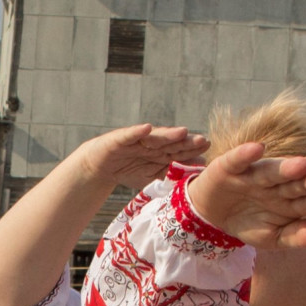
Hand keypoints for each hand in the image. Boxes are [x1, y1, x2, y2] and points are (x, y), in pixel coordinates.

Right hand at [67, 122, 212, 191]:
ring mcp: (135, 140)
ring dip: (168, 134)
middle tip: (202, 140)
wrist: (98, 168)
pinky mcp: (118, 139)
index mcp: (159, 151)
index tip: (208, 148)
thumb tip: (197, 168)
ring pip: (154, 137)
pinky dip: (137, 131)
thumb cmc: (127, 170)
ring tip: (182, 132)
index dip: (193, 149)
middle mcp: (150, 143)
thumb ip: (171, 174)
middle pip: (171, 141)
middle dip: (186, 141)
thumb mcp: (150, 177)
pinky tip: (146, 128)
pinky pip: (129, 135)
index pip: (179, 150)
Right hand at [186, 139, 305, 251]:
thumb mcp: (273, 237)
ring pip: (271, 171)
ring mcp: (252, 175)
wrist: (210, 217)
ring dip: (286, 167)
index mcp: (289, 200)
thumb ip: (301, 236)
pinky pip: (238, 160)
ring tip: (305, 164)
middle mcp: (275, 184)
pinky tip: (258, 149)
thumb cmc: (247, 224)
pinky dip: (245, 154)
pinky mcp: (228, 167)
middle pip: (294, 182)